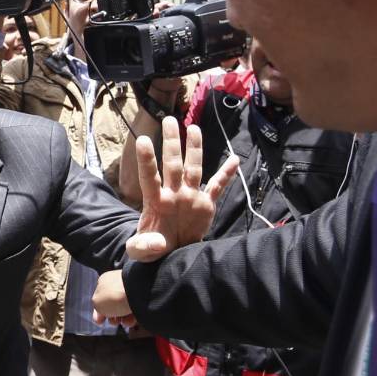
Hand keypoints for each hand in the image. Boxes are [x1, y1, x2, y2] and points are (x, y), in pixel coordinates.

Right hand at [92, 269, 135, 326]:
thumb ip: (96, 308)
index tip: (100, 321)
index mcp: (105, 281)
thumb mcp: (97, 303)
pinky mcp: (143, 298)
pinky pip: (137, 311)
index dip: (100, 311)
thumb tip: (98, 314)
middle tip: (114, 321)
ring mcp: (131, 290)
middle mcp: (118, 284)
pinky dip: (134, 317)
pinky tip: (133, 319)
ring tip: (125, 321)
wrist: (139, 292)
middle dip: (113, 317)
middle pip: (113, 306)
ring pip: (125, 310)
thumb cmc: (116, 293)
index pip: (100, 298)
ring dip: (124, 319)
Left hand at [126, 117, 237, 261]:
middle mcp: (173, 194)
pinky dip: (226, 174)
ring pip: (193, 168)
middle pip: (173, 164)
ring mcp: (190, 196)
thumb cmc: (153, 250)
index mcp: (156, 202)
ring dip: (194, 149)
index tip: (142, 139)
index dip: (146, 160)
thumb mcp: (142, 252)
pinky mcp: (205, 205)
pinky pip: (217, 186)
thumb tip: (155, 243)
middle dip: (171, 143)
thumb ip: (143, 247)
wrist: (173, 256)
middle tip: (169, 119)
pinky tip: (234, 160)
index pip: (150, 177)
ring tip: (194, 129)